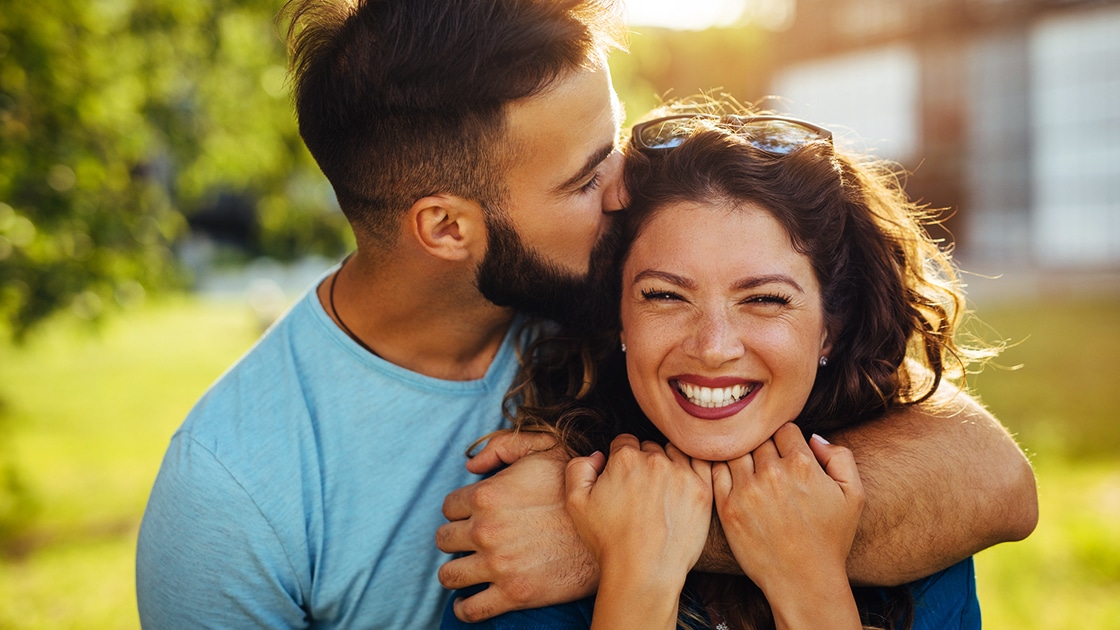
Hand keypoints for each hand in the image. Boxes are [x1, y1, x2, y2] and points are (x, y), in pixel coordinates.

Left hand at [437, 433, 595, 622]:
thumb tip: (472, 465)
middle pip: (444, 539)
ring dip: (454, 572)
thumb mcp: (546, 448)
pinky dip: (464, 608)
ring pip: (449, 574)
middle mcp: (485, 531)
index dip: (460, 511)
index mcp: (487, 495)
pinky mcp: (513, 594)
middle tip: (470, 542)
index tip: (471, 516)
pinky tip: (468, 601)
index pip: (449, 507)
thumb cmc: (579, 487)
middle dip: (455, 539)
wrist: (613, 531)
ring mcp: (497, 565)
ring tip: (466, 570)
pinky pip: (470, 610)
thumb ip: (504, 446)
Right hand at [566, 435, 712, 584]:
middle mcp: (655, 460)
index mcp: (625, 458)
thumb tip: (598, 456)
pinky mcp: (702, 490)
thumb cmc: (608, 541)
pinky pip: (700, 466)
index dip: (620, 461)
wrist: (643, 572)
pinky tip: (682, 487)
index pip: (624, 442)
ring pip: (674, 455)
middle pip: (650, 448)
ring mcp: (681, 474)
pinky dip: (692, 471)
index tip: (622, 480)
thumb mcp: (575, 503)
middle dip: (644, 463)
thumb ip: (579, 468)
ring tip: (661, 494)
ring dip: (668, 466)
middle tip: (641, 492)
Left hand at [712, 423, 863, 616]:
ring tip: (748, 471)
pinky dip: (720, 469)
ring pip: (735, 451)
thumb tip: (814, 438)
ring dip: (740, 456)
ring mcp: (746, 490)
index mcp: (802, 464)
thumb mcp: (854, 496)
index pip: (784, 429)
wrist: (805, 581)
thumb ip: (841, 457)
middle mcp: (772, 473)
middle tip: (766, 464)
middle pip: (758, 438)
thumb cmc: (831, 539)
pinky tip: (729, 477)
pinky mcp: (727, 508)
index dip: (786, 440)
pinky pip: (715, 472)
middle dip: (762, 447)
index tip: (786, 454)